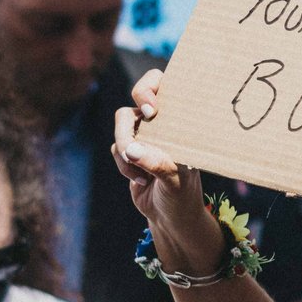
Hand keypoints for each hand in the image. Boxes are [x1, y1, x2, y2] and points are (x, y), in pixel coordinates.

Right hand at [112, 72, 225, 277]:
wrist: (171, 217)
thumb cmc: (183, 195)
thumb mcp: (175, 180)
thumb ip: (156, 163)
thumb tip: (131, 149)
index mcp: (183, 119)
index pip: (167, 84)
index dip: (152, 86)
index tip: (152, 110)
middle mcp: (165, 121)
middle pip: (138, 96)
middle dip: (130, 120)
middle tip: (129, 146)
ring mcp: (146, 134)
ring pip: (123, 124)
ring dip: (125, 147)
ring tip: (140, 172)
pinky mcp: (130, 150)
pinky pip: (117, 147)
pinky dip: (124, 165)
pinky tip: (140, 181)